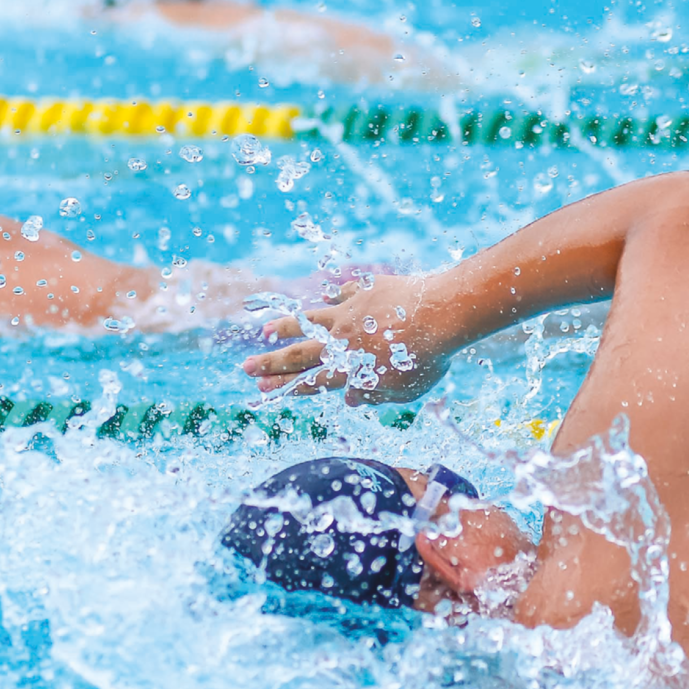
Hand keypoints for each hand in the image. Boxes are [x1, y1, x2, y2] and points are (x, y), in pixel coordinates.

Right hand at [241, 272, 451, 403]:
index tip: (262, 390)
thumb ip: (375, 395)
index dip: (284, 387)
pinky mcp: (366, 291)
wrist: (442, 313)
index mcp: (349, 369)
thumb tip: (353, 398)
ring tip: (267, 332)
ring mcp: (350, 313)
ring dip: (287, 327)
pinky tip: (332, 297)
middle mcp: (342, 341)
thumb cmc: (428, 358)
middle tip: (246, 367)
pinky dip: (338, 297)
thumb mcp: (404, 390)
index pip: (309, 382)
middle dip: (270, 363)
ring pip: (310, 320)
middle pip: (299, 354)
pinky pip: (346, 294)